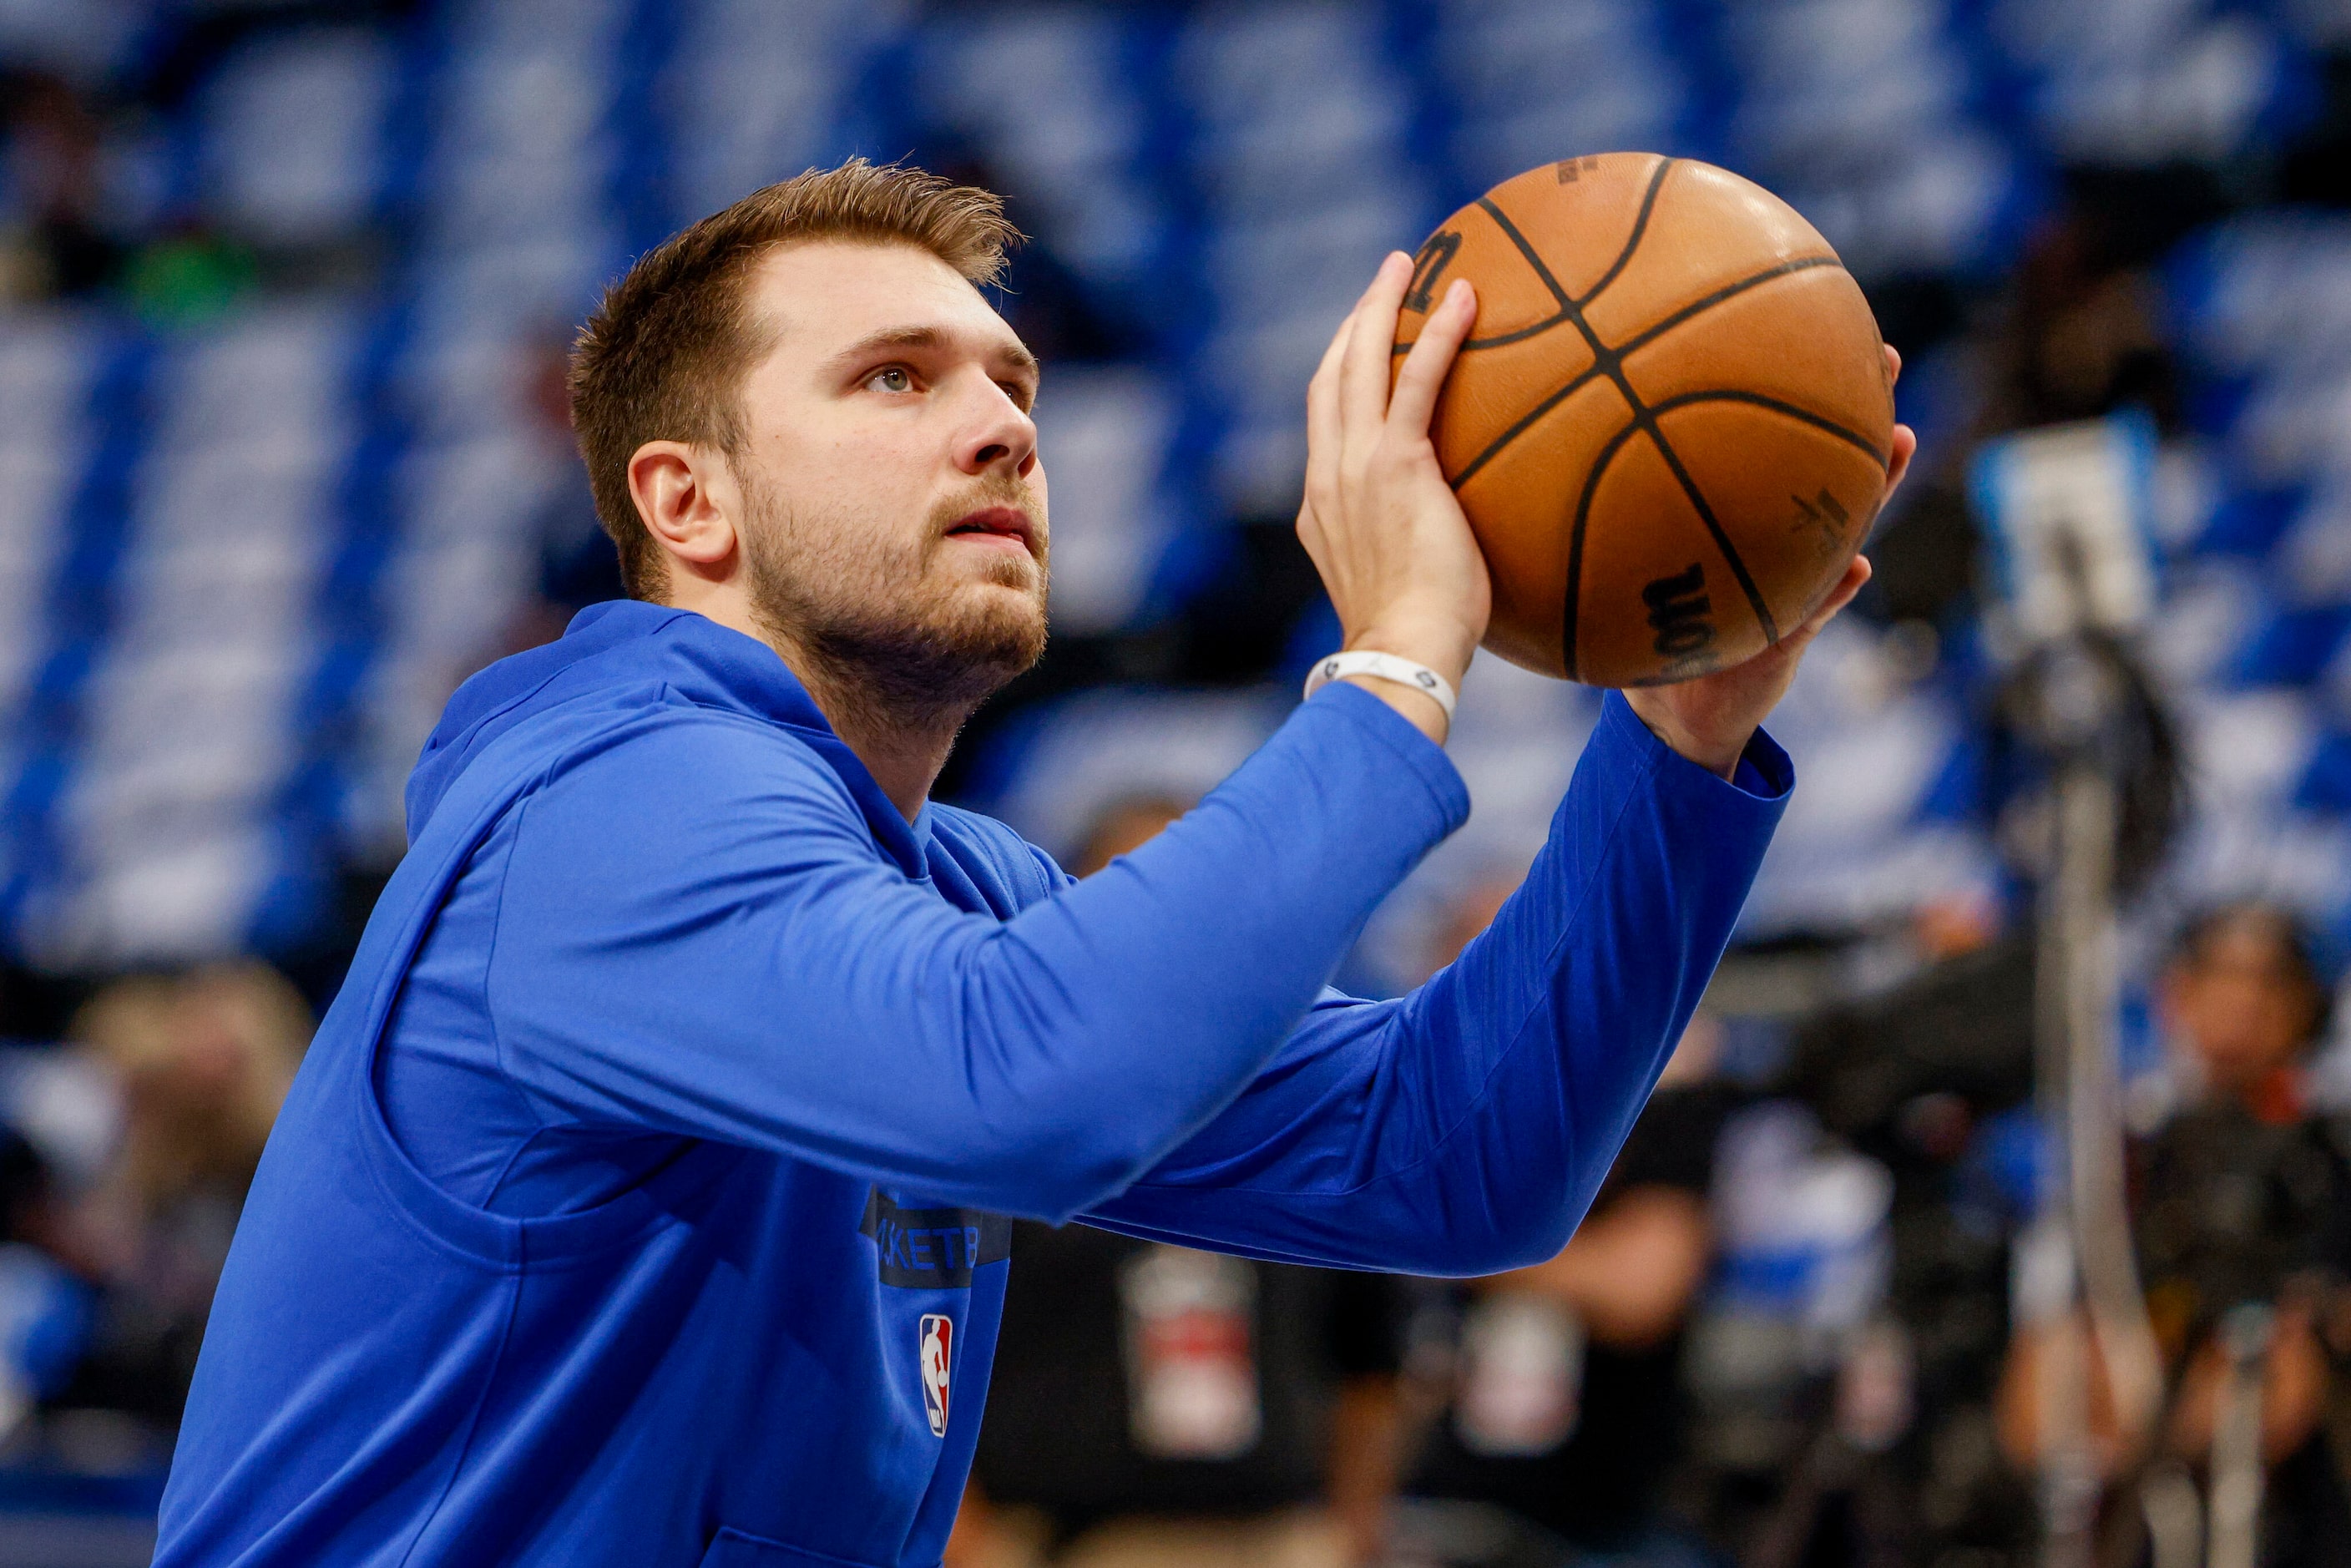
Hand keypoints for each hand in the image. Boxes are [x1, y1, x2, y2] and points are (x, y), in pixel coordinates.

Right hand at [1297, 252, 1489, 743]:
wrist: (1401, 657)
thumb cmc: (1419, 645)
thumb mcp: (1407, 592)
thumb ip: (1421, 557)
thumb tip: (1468, 555)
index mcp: (1322, 505)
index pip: (1325, 422)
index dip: (1341, 373)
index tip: (1365, 343)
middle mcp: (1328, 476)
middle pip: (1330, 376)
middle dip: (1353, 321)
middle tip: (1385, 278)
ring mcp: (1355, 467)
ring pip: (1357, 363)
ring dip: (1380, 305)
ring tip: (1411, 265)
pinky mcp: (1396, 465)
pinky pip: (1415, 380)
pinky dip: (1435, 333)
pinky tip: (1463, 296)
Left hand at [1624, 345, 1918, 778]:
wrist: (1674, 707)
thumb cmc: (1649, 628)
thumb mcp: (1615, 567)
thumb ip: (1598, 514)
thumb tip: (1550, 441)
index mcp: (1741, 513)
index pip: (1768, 439)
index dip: (1791, 384)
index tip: (1809, 323)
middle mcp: (1777, 538)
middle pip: (1825, 464)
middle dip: (1856, 408)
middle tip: (1880, 356)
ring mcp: (1795, 582)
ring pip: (1842, 525)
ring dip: (1875, 487)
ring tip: (1900, 440)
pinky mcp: (1793, 633)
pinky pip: (1817, 608)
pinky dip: (1836, 590)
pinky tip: (1859, 567)